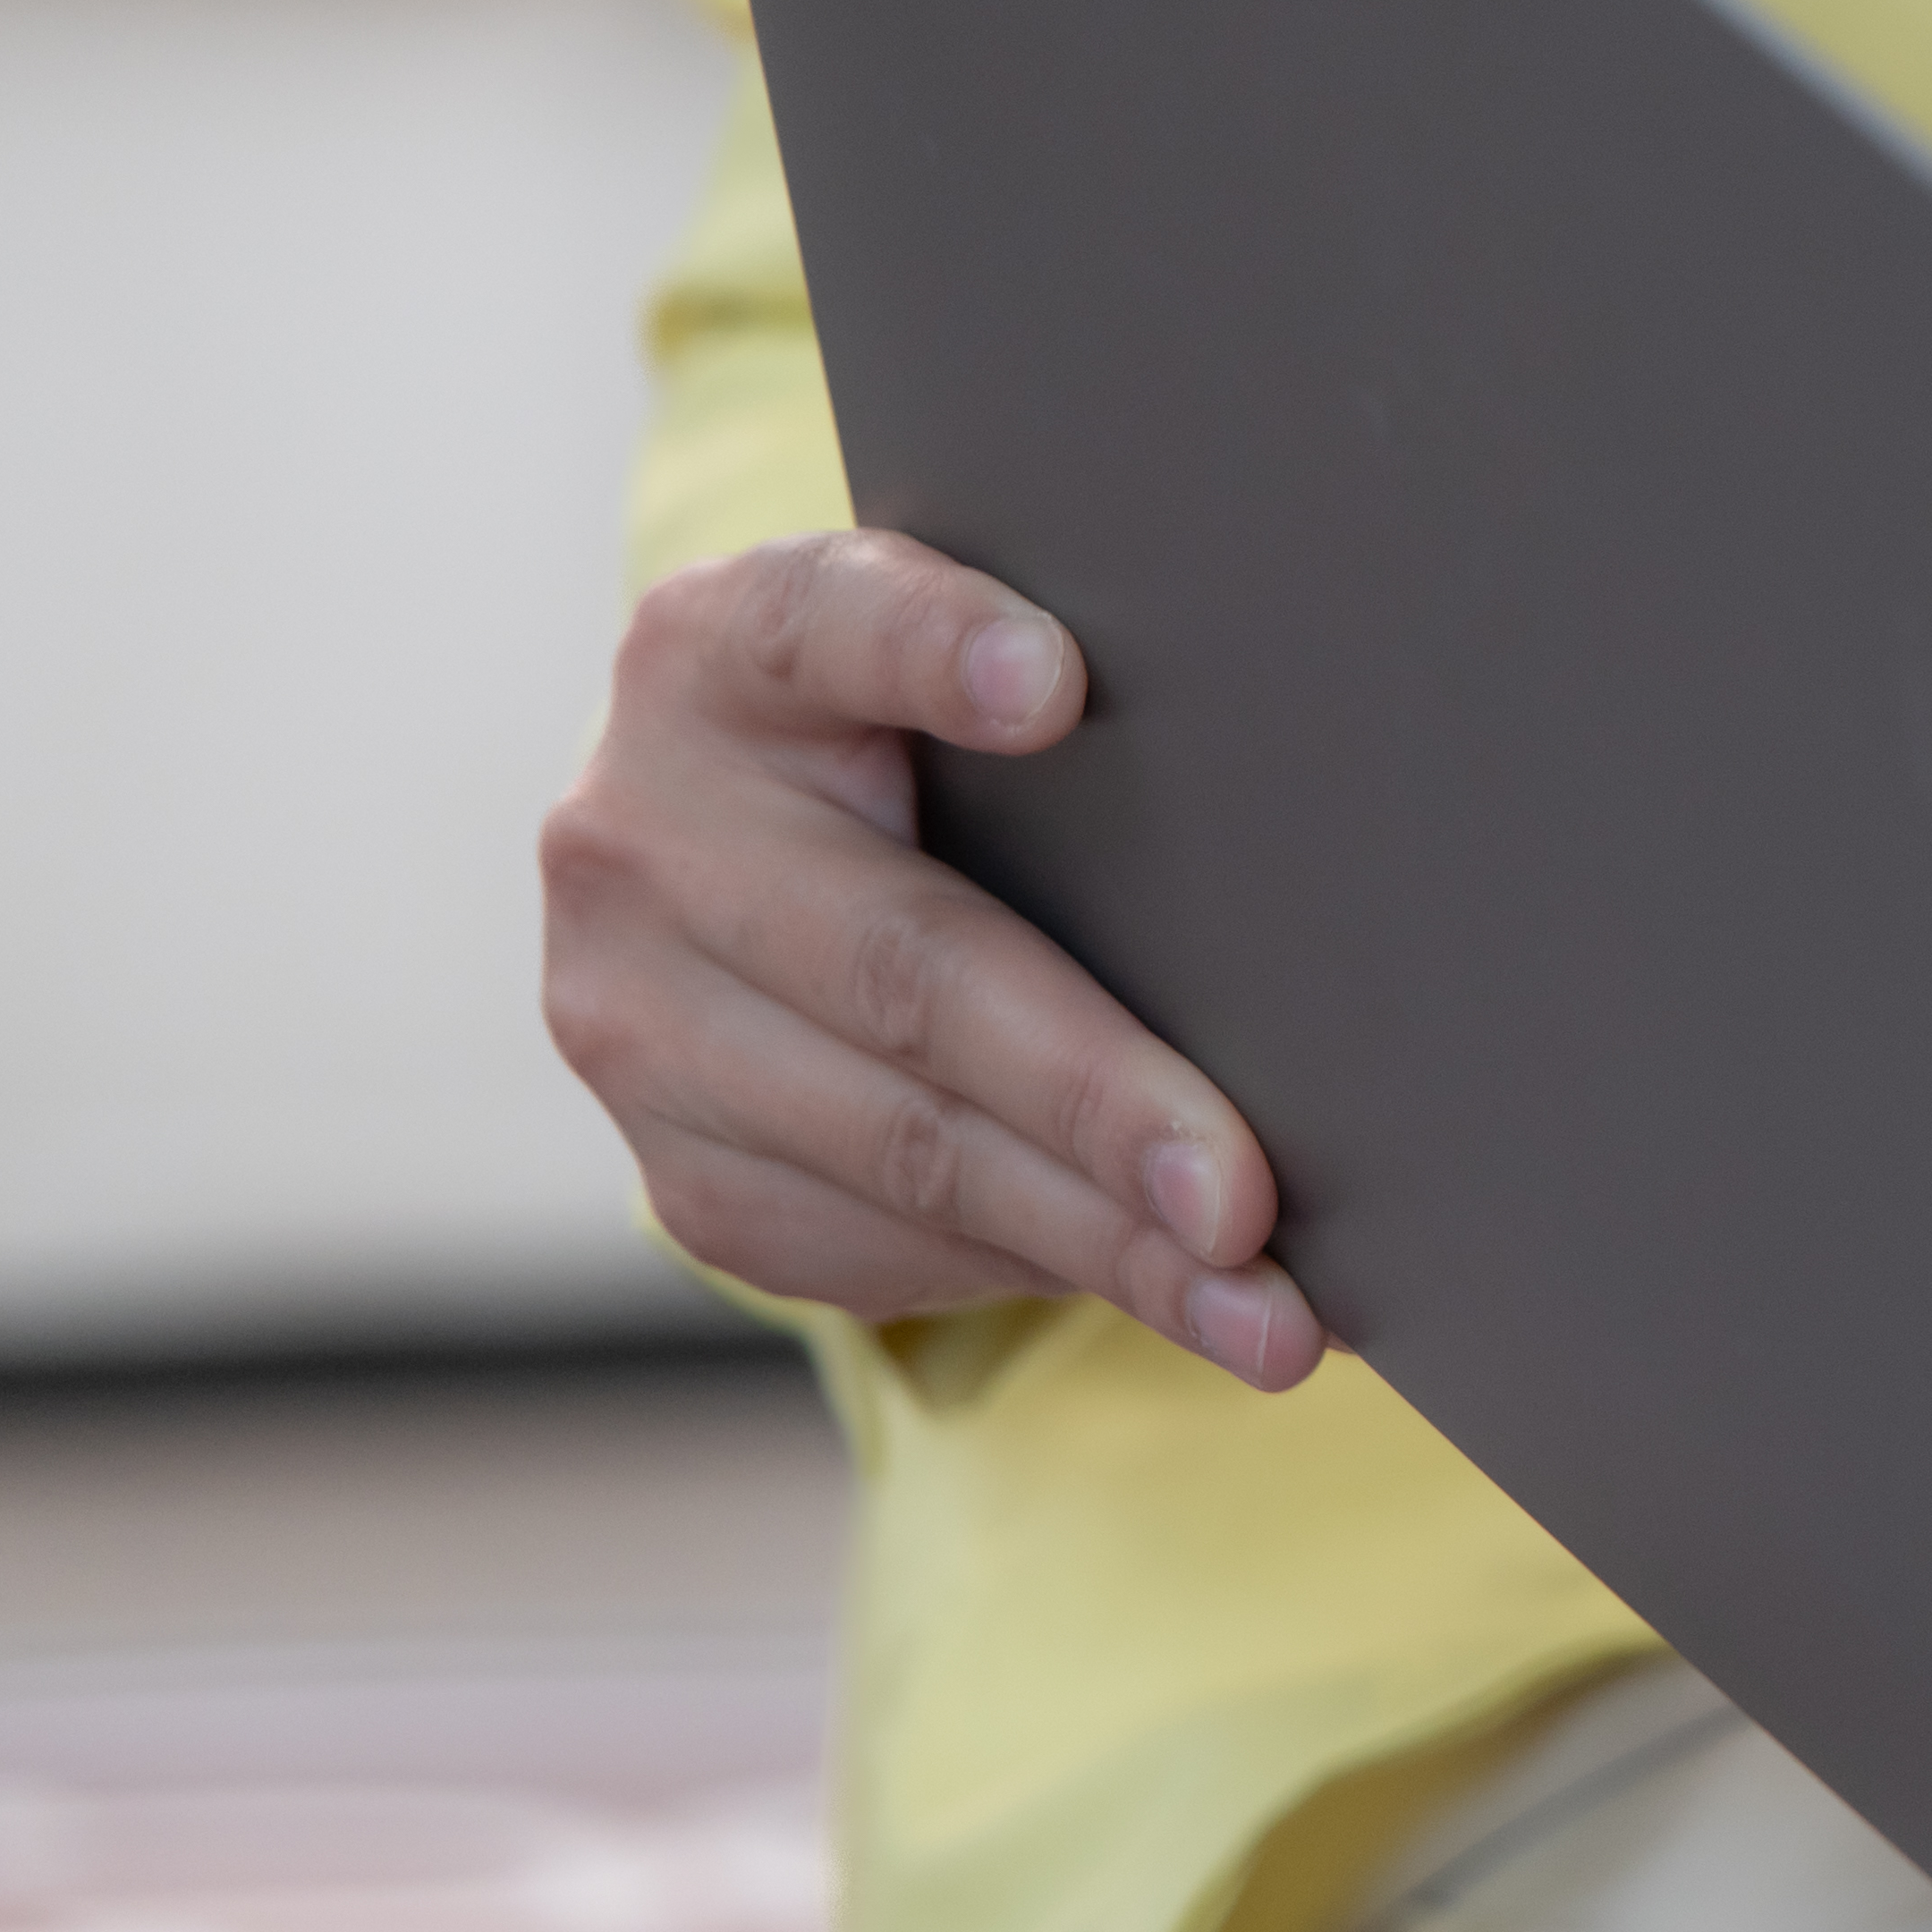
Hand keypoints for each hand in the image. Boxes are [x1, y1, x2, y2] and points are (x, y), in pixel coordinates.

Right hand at [533, 531, 1317, 1382]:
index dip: (934, 646)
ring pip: (901, 1152)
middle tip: (1244, 1195)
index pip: (822, 622)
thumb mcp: (963, 673)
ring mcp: (630, 1020)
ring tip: (1267, 1309)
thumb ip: (1064, 704)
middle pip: (901, 972)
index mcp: (719, 656)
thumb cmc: (932, 751)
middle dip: (1093, 1099)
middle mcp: (639, 835)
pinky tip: (1173, 1295)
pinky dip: (1049, 1274)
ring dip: (1105, 1243)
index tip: (1058, 681)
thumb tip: (1300, 833)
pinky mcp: (676, 1170)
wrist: (742, 861)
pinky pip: (882, 1246)